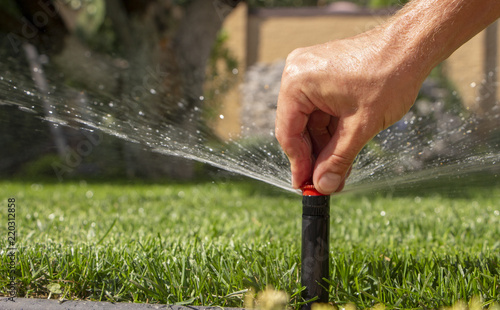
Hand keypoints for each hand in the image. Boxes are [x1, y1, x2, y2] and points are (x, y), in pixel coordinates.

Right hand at [275, 28, 424, 193]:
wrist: (412, 46)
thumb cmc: (389, 76)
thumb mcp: (361, 126)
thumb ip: (338, 159)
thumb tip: (323, 186)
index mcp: (297, 83)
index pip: (287, 132)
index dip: (297, 163)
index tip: (304, 186)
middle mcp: (296, 74)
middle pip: (297, 127)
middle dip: (314, 156)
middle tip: (324, 183)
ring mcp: (309, 72)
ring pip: (310, 121)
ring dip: (324, 146)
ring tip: (338, 172)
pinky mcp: (323, 74)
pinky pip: (319, 109)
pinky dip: (331, 130)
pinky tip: (342, 151)